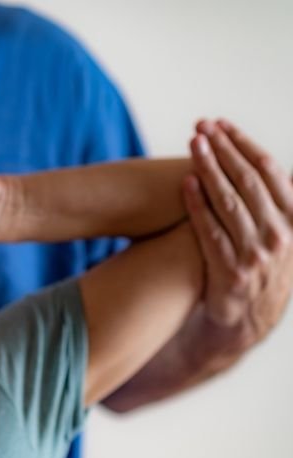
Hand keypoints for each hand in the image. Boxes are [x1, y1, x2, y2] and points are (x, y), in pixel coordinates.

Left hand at [183, 119, 292, 352]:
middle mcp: (281, 235)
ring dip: (209, 168)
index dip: (243, 144)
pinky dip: (198, 205)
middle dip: (223, 149)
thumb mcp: (281, 238)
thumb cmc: (258, 270)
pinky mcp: (231, 273)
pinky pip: (211, 232)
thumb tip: (259, 160)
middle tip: (200, 126)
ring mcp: (257, 255)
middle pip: (248, 181)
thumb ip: (274, 204)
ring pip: (230, 201)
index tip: (220, 124)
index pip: (270, 171)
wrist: (245, 323)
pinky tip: (185, 184)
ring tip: (192, 144)